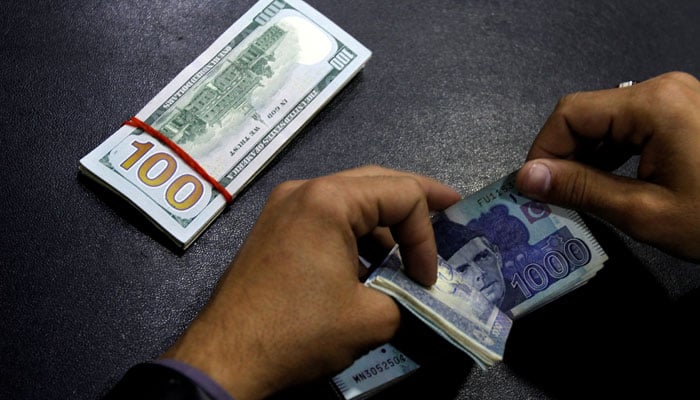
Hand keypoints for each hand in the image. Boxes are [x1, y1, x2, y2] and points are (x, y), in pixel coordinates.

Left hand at [162, 165, 459, 399]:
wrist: (226, 358)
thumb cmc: (299, 332)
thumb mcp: (371, 318)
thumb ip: (408, 297)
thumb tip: (415, 294)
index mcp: (329, 200)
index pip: (403, 195)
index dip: (427, 235)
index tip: (428, 279)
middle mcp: (305, 190)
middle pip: (376, 182)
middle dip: (415, 200)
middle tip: (450, 209)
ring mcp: (284, 207)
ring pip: (350, 199)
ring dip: (383, 222)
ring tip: (409, 249)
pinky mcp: (274, 228)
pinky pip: (326, 217)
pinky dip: (355, 233)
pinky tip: (368, 262)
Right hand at [515, 71, 699, 261]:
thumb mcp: (644, 211)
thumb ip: (580, 189)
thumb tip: (527, 178)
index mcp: (653, 104)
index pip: (570, 113)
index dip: (542, 151)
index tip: (531, 189)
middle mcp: (663, 89)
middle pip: (587, 114)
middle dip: (563, 156)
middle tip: (552, 197)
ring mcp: (676, 99)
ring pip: (606, 121)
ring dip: (585, 157)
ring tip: (577, 195)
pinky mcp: (683, 113)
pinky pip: (631, 127)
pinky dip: (611, 154)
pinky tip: (606, 183)